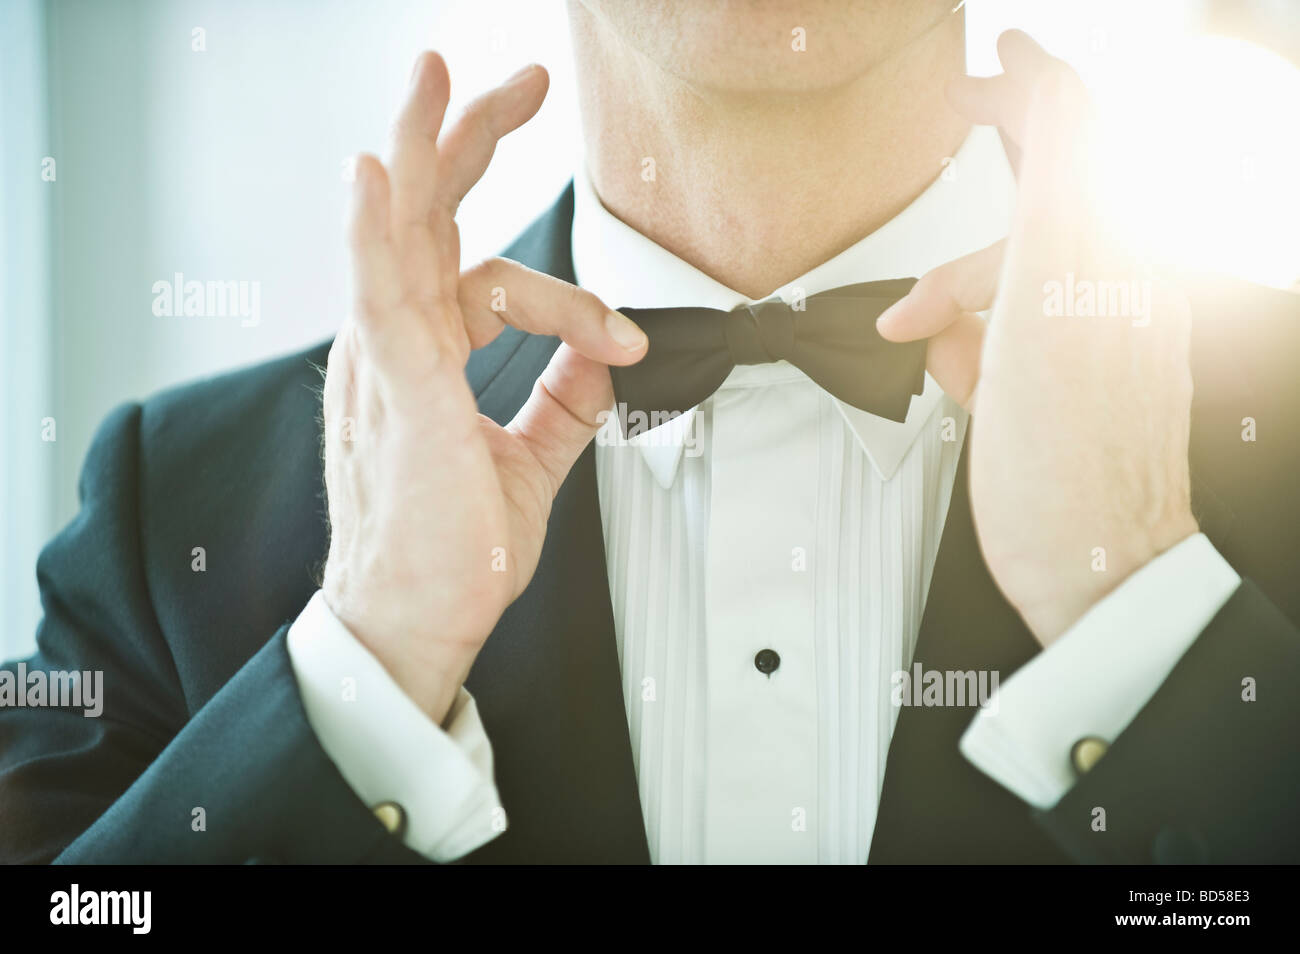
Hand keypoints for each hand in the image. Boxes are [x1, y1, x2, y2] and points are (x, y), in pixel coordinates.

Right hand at [322, 52, 647, 722]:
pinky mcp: (395, 391)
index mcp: (424, 356)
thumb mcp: (528, 459)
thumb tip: (607, 353)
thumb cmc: (450, 549)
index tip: (624, 336)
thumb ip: (563, 398)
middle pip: (428, 216)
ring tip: (440, 75)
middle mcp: (397, 345)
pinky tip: (378, 172)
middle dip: (469, 140)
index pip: (480, 271)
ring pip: (401, 230)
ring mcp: (387, 361)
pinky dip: (373, 228)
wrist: (418, 621)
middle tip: (514, 81)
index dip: (564, 288)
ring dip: (423, 145)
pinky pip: (377, 294)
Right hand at [877, 31, 1197, 644]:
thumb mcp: (1045, 303)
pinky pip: (1018, 338)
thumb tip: (1063, 95)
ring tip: (930, 341)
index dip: (1031, 81)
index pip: (1079, 134)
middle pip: (1040, 208)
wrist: (1090, 569)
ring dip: (963, 301)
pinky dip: (979, 348)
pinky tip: (962, 379)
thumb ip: (1059, 189)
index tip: (993, 55)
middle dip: (974, 220)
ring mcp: (1100, 336)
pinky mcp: (1081, 381)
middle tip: (943, 170)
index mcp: (1110, 258)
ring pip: (1017, 278)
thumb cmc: (1066, 466)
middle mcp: (1117, 287)